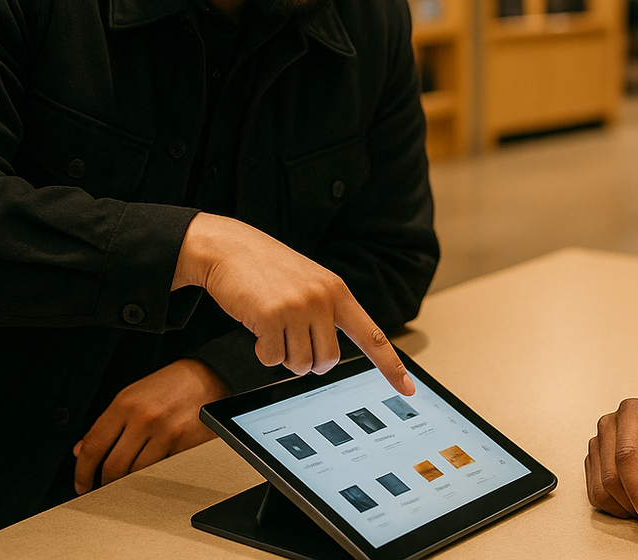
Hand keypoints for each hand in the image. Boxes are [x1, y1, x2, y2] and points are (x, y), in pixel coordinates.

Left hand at [73, 358, 227, 493]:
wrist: (205, 376)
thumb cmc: (167, 386)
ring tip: (129, 478)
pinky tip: (153, 468)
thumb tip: (82, 450)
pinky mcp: (186, 444)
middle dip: (105, 483)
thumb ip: (106, 425)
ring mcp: (166, 432)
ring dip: (130, 481)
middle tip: (104, 487)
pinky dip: (155, 475)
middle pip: (114, 466)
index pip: (93, 446)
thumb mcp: (130, 397)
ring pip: (138, 473)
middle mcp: (144, 418)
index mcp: (125, 404)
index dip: (82, 471)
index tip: (82, 483)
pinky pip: (163, 471)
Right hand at [174, 212, 413, 395]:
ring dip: (283, 356)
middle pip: (327, 361)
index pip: (372, 335)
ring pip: (300, 364)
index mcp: (338, 291)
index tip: (408, 390)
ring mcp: (298, 306)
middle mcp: (323, 298)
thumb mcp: (308, 283)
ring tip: (272, 326)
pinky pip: (273, 359)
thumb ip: (326, 313)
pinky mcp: (271, 315)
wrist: (229, 247)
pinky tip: (257, 326)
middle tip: (290, 339)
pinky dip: (263, 351)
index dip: (391, 365)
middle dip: (307, 361)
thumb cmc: (267, 270)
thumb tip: (326, 360)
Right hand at [586, 399, 637, 522]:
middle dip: (636, 503)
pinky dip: (618, 507)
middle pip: (610, 477)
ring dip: (627, 509)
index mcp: (633, 413)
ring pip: (600, 490)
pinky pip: (596, 495)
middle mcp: (609, 425)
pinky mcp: (594, 462)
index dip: (636, 490)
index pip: (625, 456)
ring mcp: (598, 443)